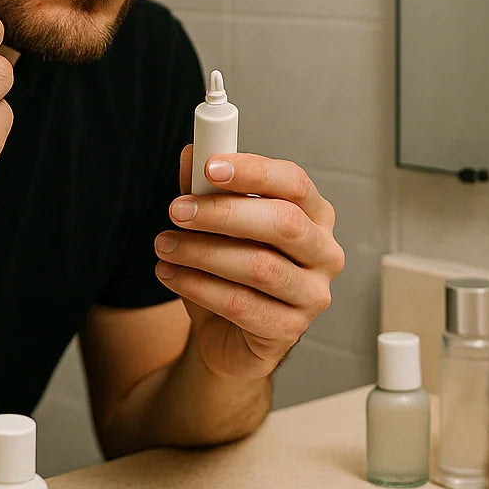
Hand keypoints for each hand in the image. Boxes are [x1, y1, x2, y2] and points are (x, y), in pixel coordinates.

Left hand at [154, 148, 345, 380]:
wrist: (228, 335)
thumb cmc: (230, 272)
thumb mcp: (215, 226)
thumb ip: (207, 189)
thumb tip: (193, 152)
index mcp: (314, 215)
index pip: (294, 182)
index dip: (253, 171)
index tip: (210, 167)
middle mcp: (324, 252)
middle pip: (283, 223)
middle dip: (223, 213)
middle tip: (177, 210)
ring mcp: (312, 294)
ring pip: (260, 266)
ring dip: (202, 252)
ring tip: (164, 246)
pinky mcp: (289, 330)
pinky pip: (241, 305)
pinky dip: (198, 286)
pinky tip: (170, 274)